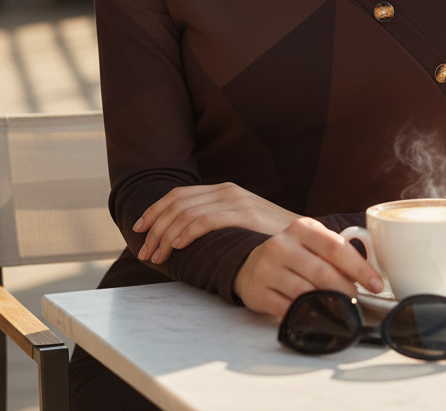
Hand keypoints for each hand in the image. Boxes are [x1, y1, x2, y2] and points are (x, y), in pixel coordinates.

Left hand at [134, 183, 299, 264]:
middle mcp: (227, 191)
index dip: (154, 211)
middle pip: (177, 203)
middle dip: (155, 227)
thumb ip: (217, 223)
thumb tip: (183, 238)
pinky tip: (178, 246)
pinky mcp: (245, 214)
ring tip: (157, 256)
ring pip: (187, 212)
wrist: (306, 237)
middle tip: (145, 251)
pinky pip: (207, 220)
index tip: (139, 229)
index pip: (178, 195)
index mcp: (224, 191)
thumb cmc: (270, 237)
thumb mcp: (240, 224)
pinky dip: (187, 232)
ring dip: (166, 235)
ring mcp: (237, 200)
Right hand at [233, 217, 383, 316]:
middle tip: (359, 301)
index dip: (360, 268)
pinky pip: (287, 309)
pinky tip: (317, 318)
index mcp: (302, 228)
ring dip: (329, 306)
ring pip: (306, 293)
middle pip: (322, 273)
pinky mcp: (257, 292)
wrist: (251, 264)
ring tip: (342, 311)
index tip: (377, 284)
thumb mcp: (313, 242)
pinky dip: (306, 316)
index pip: (336, 247)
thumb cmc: (295, 254)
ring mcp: (267, 269)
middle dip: (347, 291)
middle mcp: (282, 245)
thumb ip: (339, 252)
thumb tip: (371, 276)